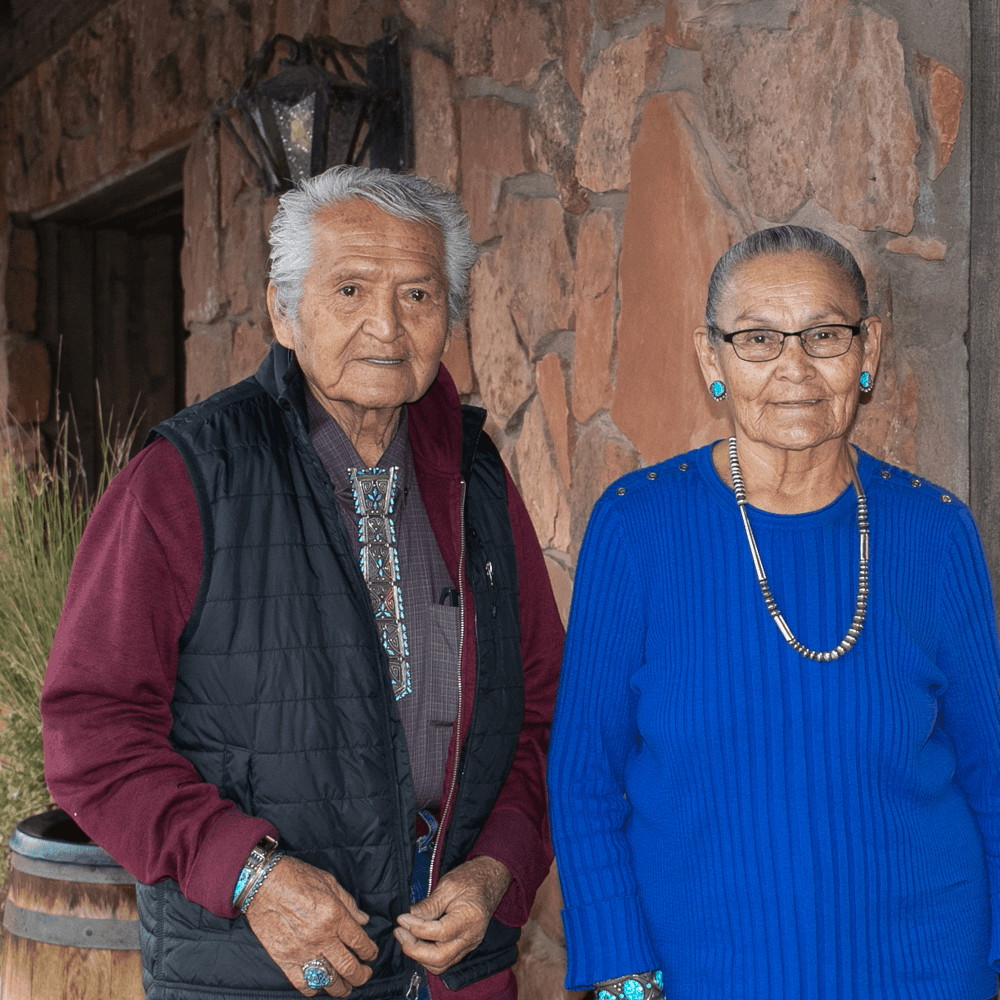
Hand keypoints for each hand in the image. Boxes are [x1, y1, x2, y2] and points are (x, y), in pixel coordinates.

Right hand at [245, 855, 377, 996]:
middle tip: (365, 975)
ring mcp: (302, 950)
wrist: (262, 883)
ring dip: (340, 988)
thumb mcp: (329, 882)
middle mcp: (321, 936)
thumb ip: (349, 903)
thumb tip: (363, 920)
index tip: (371, 954)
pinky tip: (319, 986)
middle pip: (348, 967)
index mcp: (335, 915)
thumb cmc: (296, 877)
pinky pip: (302, 983)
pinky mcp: (283, 959)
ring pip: (328, 980)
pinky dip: (314, 989)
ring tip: (346, 987)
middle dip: (361, 976)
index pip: (360, 942)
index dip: (370, 952)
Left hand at [393, 855, 511, 975]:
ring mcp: (468, 945)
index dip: (417, 928)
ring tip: (405, 936)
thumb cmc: (471, 879)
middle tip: (399, 932)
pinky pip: (443, 960)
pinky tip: (416, 940)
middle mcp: (471, 937)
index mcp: (470, 918)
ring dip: (418, 955)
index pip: (440, 933)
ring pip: (440, 965)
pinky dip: (426, 955)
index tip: (402, 919)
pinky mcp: (464, 947)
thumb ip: (428, 905)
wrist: (490, 880)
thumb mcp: (448, 885)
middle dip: (414, 949)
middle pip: (440, 958)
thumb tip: (408, 918)